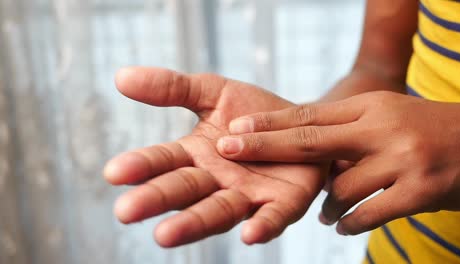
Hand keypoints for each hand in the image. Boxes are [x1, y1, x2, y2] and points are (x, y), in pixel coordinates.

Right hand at [104, 67, 327, 246]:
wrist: (301, 124)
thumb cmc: (254, 115)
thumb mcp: (213, 92)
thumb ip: (173, 88)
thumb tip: (121, 77)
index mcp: (195, 155)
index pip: (163, 161)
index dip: (140, 166)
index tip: (114, 172)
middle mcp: (216, 181)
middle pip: (184, 190)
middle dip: (157, 199)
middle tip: (125, 210)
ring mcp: (248, 195)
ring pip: (218, 210)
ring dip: (194, 222)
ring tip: (165, 235)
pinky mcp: (283, 203)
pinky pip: (272, 217)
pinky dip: (261, 226)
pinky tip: (250, 233)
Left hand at [217, 91, 459, 234]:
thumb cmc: (423, 129)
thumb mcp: (383, 115)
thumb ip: (343, 127)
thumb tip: (299, 145)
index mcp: (370, 107)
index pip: (308, 115)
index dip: (269, 124)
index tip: (234, 131)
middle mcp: (382, 129)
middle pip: (311, 141)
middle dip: (266, 147)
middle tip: (228, 151)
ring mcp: (402, 160)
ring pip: (340, 189)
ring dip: (325, 206)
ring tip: (324, 213)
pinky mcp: (420, 192)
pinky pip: (367, 215)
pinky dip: (349, 223)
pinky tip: (343, 225)